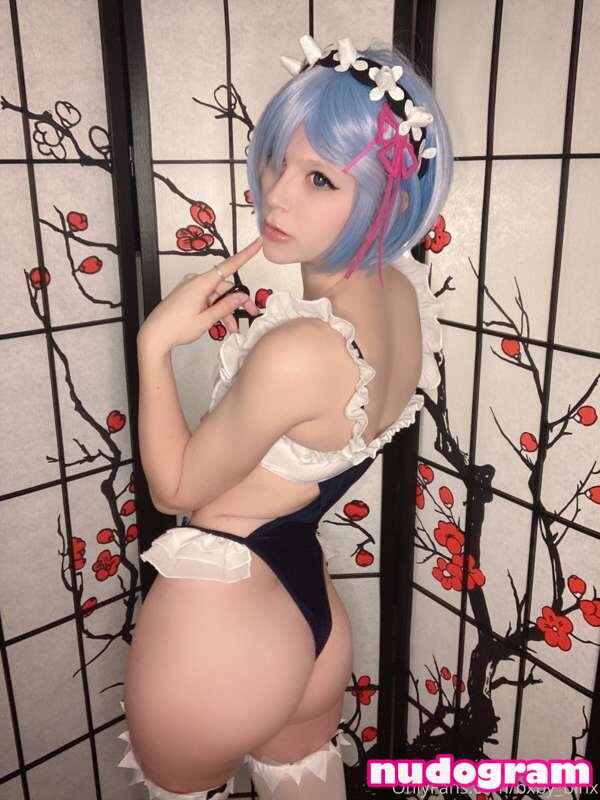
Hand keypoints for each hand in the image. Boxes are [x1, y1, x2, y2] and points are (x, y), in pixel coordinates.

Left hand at [137, 237, 262, 351]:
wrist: (155, 335)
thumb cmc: (176, 327)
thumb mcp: (206, 320)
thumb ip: (226, 307)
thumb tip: (240, 296)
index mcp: (201, 283)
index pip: (229, 265)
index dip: (245, 254)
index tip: (257, 243)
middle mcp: (196, 281)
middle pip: (225, 287)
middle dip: (238, 302)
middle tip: (250, 314)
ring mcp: (191, 288)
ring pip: (217, 296)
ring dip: (226, 310)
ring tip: (233, 329)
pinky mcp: (188, 294)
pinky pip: (208, 299)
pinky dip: (216, 310)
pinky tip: (222, 324)